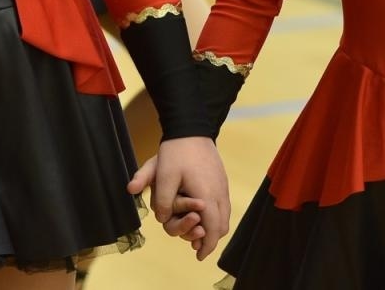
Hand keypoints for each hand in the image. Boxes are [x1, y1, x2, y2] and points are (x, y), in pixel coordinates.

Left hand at [128, 136, 229, 257]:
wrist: (191, 127)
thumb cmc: (176, 151)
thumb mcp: (162, 174)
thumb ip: (161, 200)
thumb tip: (161, 219)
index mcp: (206, 196)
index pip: (211, 230)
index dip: (206, 246)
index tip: (199, 256)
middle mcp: (219, 194)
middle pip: (221, 227)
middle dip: (209, 240)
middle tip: (197, 247)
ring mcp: (222, 187)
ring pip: (224, 217)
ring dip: (213, 228)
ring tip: (199, 233)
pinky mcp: (221, 181)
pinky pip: (223, 206)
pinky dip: (215, 216)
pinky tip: (202, 214)